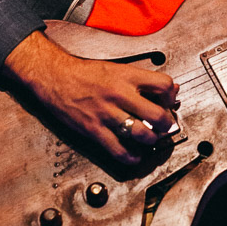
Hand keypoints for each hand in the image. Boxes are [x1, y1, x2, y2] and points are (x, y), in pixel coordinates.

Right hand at [3, 30, 178, 164]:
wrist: (55, 77)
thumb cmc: (84, 73)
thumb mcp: (116, 68)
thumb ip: (141, 79)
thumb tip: (167, 88)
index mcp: (127, 76)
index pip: (163, 85)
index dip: (171, 95)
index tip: (169, 101)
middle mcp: (120, 94)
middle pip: (157, 114)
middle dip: (166, 124)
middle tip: (165, 126)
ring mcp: (107, 114)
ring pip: (142, 134)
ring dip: (151, 140)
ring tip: (150, 139)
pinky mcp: (95, 130)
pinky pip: (119, 150)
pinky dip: (131, 157)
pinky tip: (134, 154)